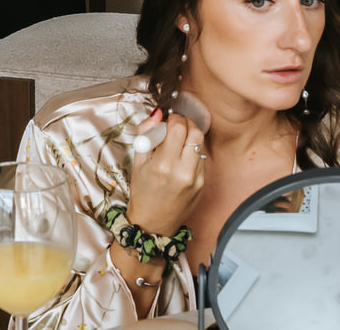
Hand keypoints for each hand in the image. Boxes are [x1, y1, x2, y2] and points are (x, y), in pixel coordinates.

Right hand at [127, 110, 206, 235]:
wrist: (153, 224)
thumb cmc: (142, 192)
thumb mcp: (137, 162)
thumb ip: (146, 133)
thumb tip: (158, 113)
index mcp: (163, 165)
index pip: (178, 128)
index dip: (174, 118)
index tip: (167, 121)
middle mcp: (182, 171)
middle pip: (195, 132)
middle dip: (185, 123)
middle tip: (175, 126)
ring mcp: (195, 179)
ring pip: (200, 143)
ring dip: (190, 136)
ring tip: (178, 141)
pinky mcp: (202, 183)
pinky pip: (201, 158)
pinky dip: (192, 152)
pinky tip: (181, 158)